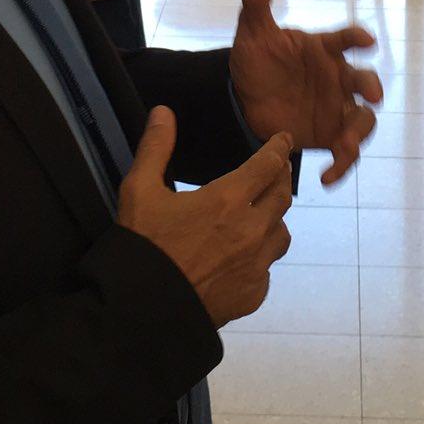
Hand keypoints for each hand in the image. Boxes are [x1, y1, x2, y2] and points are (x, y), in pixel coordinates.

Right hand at [117, 105, 293, 326]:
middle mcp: (251, 230)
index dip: (278, 149)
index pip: (268, 165)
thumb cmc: (143, 247)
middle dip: (280, 179)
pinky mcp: (253, 293)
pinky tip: (245, 257)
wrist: (145, 311)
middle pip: (283, 196)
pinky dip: (260, 258)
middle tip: (276, 172)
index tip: (283, 140)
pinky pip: (268, 269)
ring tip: (263, 215)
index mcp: (228, 200)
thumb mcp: (140, 191)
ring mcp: (256, 265)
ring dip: (274, 220)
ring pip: (281, 234)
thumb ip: (155, 148)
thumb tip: (163, 112)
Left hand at [228, 0, 381, 183]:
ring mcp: (337, 108)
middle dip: (371, 87)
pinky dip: (341, 165)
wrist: (243, 100)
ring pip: (362, 120)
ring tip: (344, 146)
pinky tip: (326, 177)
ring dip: (358, 132)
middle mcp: (337, 78)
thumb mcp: (253, 33)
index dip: (357, 39)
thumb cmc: (258, 62)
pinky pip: (346, 152)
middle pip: (363, 81)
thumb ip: (257, 4)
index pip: (345, 39)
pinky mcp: (330, 135)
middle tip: (372, 95)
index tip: (366, 41)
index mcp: (324, 49)